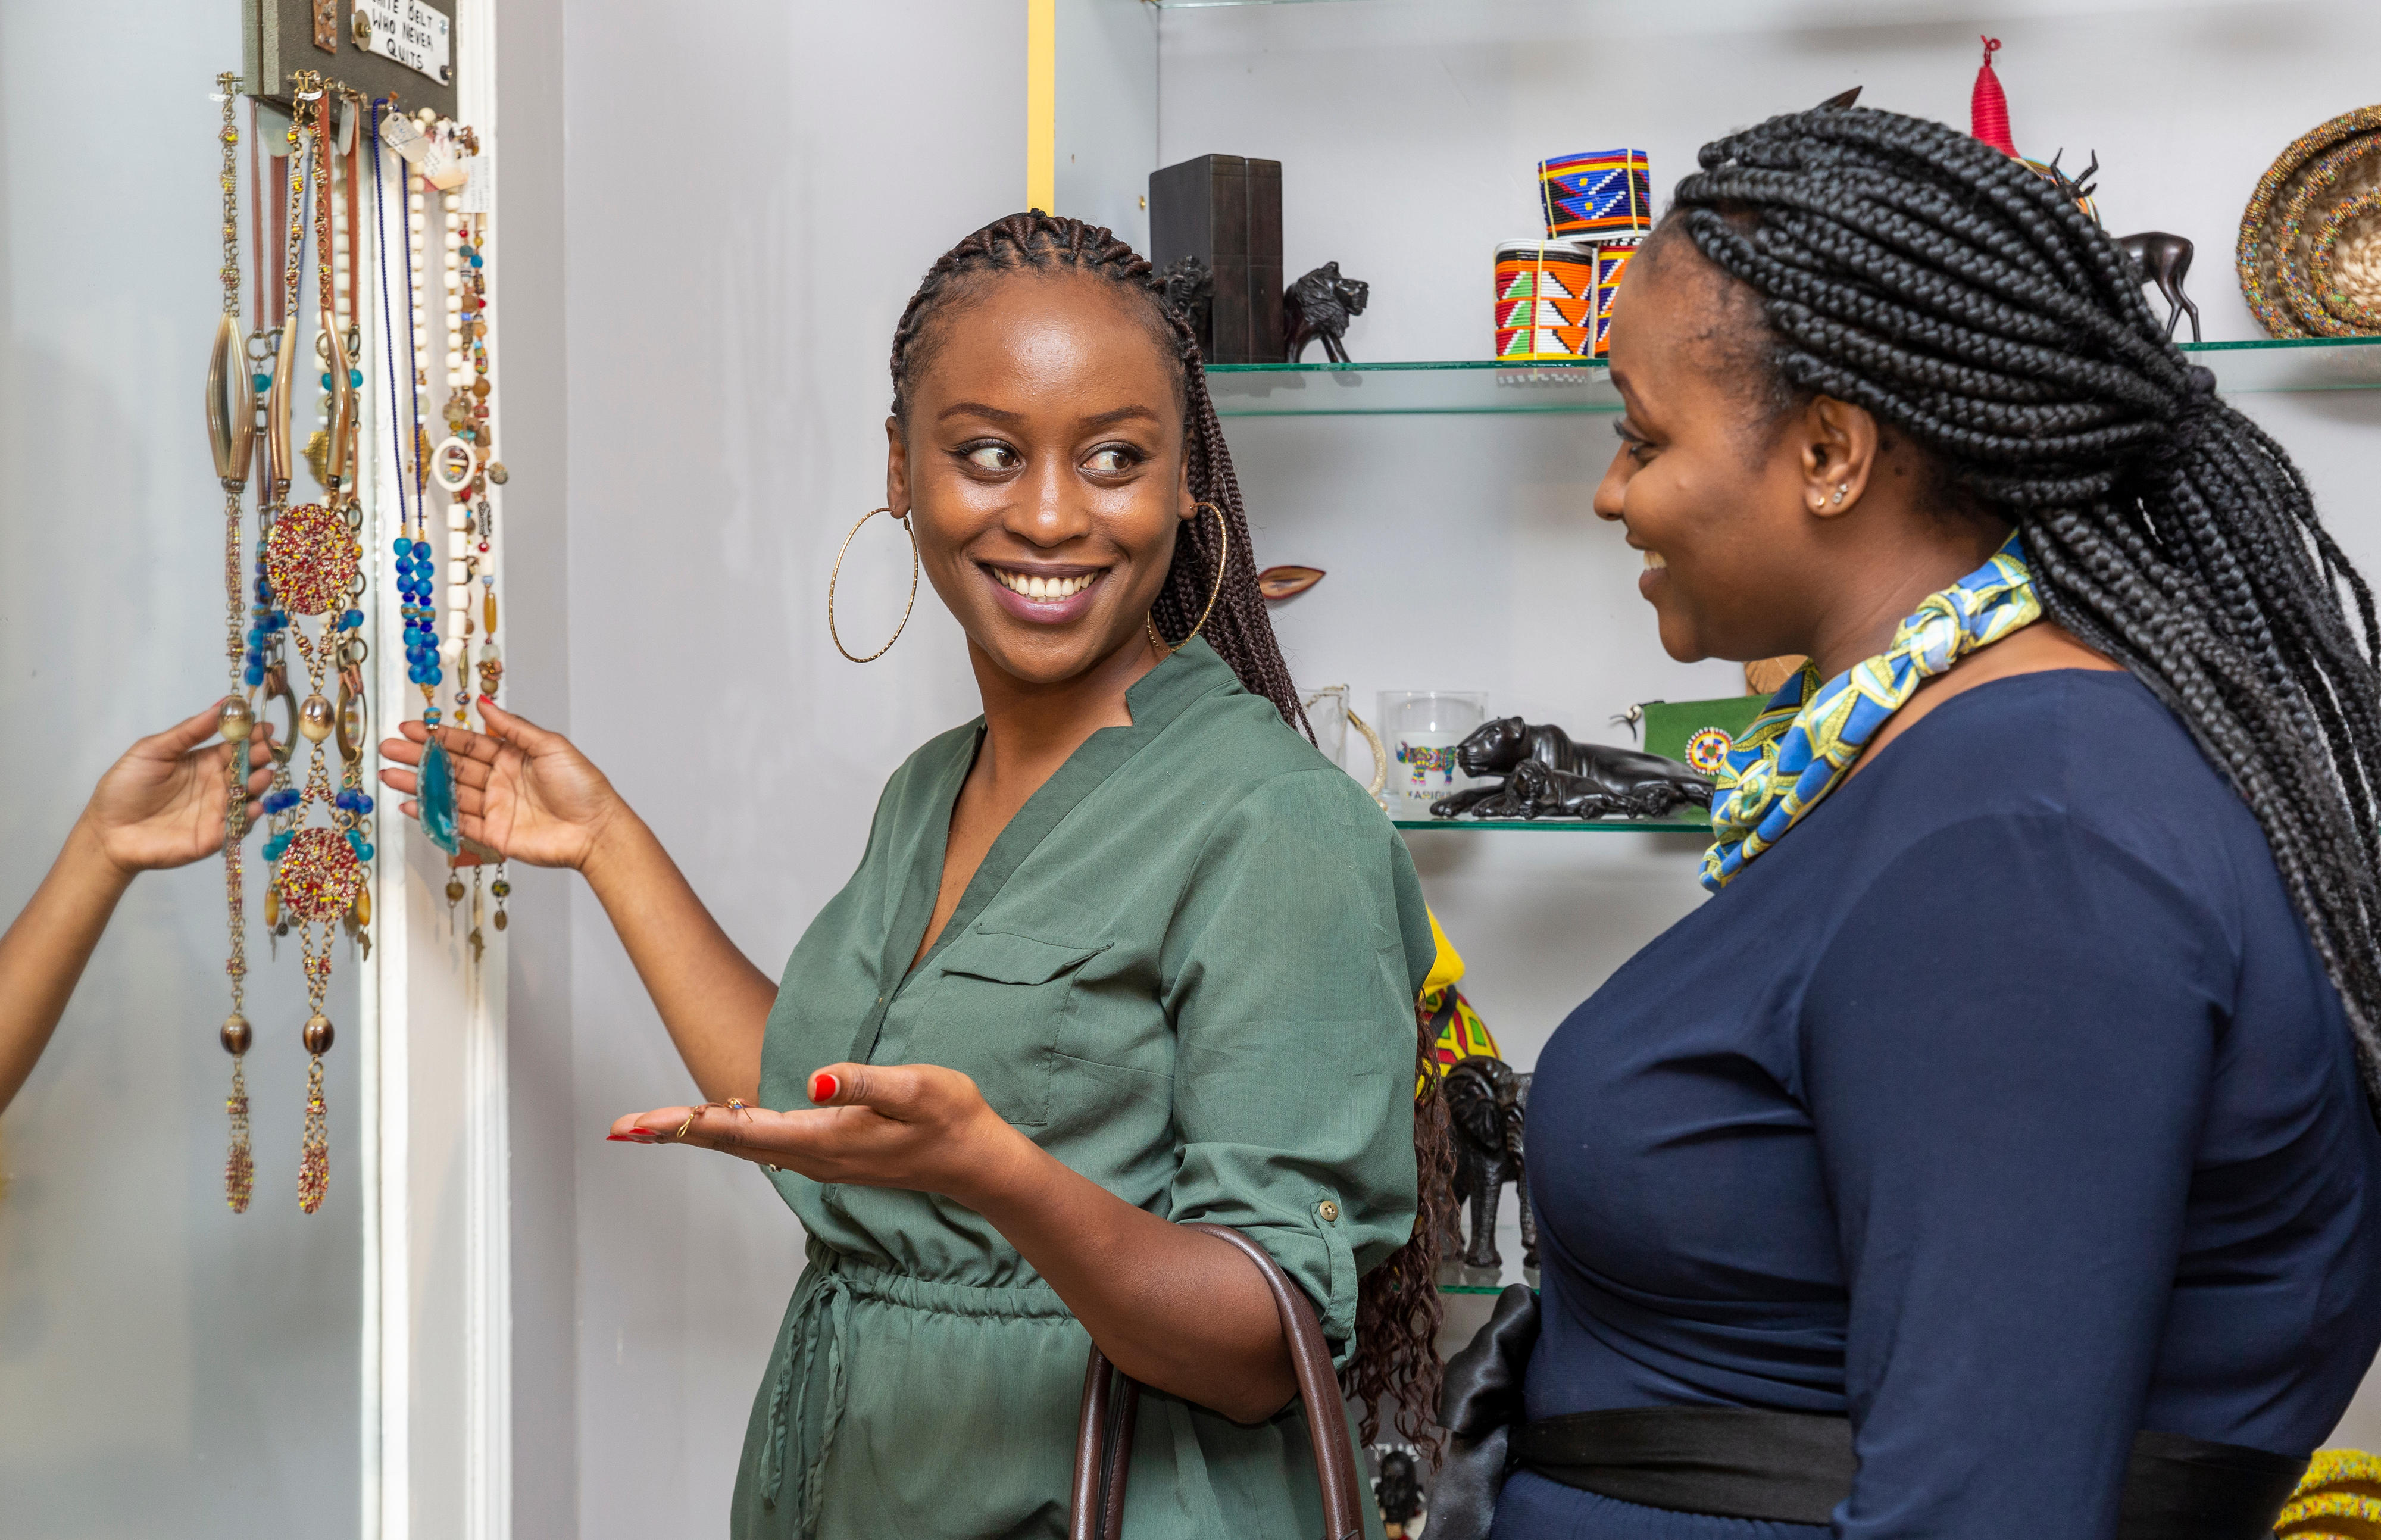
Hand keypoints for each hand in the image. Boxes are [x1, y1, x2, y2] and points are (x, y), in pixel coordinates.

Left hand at [81, 701, 276, 875]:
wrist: (108, 831)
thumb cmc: (126, 787)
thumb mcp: (153, 750)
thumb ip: (189, 731)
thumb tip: (223, 703)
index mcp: (204, 761)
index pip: (235, 745)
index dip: (251, 735)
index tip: (266, 726)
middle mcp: (217, 784)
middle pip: (248, 768)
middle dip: (262, 757)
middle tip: (271, 749)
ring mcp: (219, 810)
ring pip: (249, 795)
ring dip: (260, 784)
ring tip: (262, 775)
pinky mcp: (217, 836)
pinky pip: (240, 825)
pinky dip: (251, 816)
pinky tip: (254, 806)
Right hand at [377, 697, 626, 870]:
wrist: (596, 830)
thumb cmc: (583, 786)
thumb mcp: (550, 746)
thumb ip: (514, 727)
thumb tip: (486, 705)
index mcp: (511, 757)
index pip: (467, 743)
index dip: (438, 736)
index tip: (411, 728)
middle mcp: (499, 781)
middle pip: (451, 767)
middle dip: (419, 758)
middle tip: (388, 749)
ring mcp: (494, 808)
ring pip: (448, 794)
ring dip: (418, 784)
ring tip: (389, 775)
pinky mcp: (494, 835)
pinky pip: (457, 823)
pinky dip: (432, 815)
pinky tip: (410, 804)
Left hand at [605, 1062, 1034, 1206]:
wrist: (977, 1162)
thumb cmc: (951, 1118)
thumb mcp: (915, 1088)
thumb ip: (860, 1082)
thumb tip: (811, 1080)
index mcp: (824, 1140)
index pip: (741, 1131)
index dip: (686, 1125)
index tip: (639, 1125)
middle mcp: (813, 1157)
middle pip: (731, 1143)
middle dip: (674, 1132)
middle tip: (619, 1127)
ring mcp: (820, 1160)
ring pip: (745, 1145)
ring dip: (696, 1133)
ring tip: (648, 1126)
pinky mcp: (829, 1154)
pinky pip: (766, 1144)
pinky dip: (730, 1133)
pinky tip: (715, 1121)